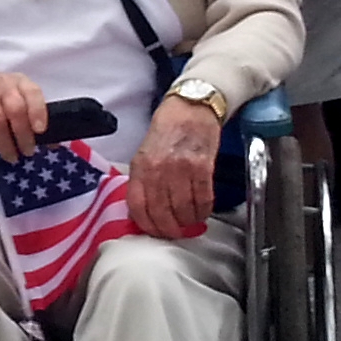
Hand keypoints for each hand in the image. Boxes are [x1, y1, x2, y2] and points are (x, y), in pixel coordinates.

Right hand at [0, 62, 49, 165]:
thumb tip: (53, 143)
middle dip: (22, 133)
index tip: (40, 131)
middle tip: (28, 151)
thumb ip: (34, 115)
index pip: (32, 93)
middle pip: (15, 108)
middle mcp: (3, 84)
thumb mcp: (17, 95)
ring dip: (5, 142)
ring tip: (12, 156)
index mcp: (20, 82)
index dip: (38, 112)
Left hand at [125, 97, 217, 239]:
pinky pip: (203, 199)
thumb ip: (144, 180)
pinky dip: (203, 210)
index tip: (155, 231)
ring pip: (183, 210)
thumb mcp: (145, 153)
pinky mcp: (202, 167)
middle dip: (170, 229)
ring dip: (188, 221)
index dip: (147, 225)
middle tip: (176, 232)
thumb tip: (146, 211)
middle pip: (161, 213)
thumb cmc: (167, 130)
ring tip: (190, 222)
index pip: (137, 206)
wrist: (191, 107)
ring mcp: (181, 168)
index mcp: (141, 166)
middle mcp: (158, 169)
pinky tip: (202, 211)